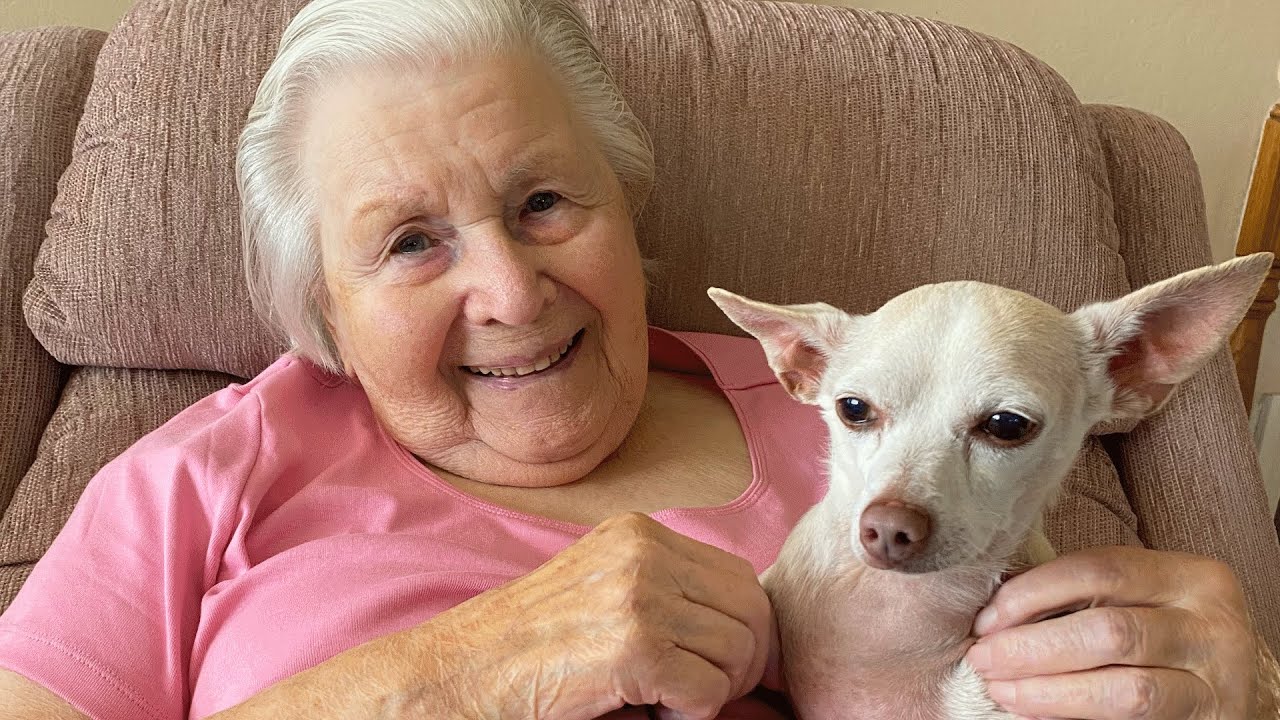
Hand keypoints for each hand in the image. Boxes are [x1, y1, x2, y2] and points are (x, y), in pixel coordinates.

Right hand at [431, 512, 771, 719]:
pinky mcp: (634, 647)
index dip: (745, 629)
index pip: (740, 577)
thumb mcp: (602, 587)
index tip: (722, 665)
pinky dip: (690, 715)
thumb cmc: (531, 645)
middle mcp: (643, 553)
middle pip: (752, 610)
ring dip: (711, 691)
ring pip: (737, 653)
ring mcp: (639, 596)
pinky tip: (647, 710)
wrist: (462, 673)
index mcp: (638, 533)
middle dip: (742, 663)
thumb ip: (666, 587)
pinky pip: (710, 691)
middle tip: (701, 693)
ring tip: (660, 699)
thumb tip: (750, 625)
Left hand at [963, 546, 1257, 718]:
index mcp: (1190, 576)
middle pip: (1110, 631)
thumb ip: (1086, 592)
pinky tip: (1038, 711)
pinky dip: (1077, 715)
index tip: (987, 617)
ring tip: (1003, 690)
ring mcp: (1216, 681)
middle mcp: (1211, 625)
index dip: (1035, 592)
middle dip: (1034, 646)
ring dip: (1051, 692)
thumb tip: (997, 609)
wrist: (1237, 679)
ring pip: (1126, 689)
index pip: (1101, 569)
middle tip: (984, 658)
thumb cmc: (1167, 627)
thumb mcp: (1142, 596)